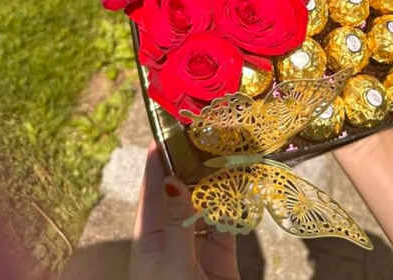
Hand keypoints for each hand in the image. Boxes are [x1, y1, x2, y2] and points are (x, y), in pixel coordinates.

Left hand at [129, 142, 239, 279]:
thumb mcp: (172, 262)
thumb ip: (176, 221)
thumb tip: (171, 179)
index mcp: (150, 236)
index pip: (153, 188)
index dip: (159, 158)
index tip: (167, 129)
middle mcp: (173, 232)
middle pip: (182, 188)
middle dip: (192, 161)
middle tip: (204, 132)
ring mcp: (198, 238)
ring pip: (207, 198)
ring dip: (216, 176)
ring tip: (225, 148)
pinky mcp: (222, 248)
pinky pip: (230, 215)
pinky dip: (236, 197)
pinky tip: (242, 177)